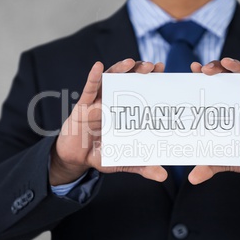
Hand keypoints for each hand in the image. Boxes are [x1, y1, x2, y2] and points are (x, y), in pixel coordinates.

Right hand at [50, 59, 166, 185]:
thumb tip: (163, 176)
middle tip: (152, 66)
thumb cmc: (101, 154)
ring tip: (131, 63)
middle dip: (140, 71)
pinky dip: (93, 77)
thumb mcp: (124, 160)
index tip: (162, 70)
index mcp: (125, 112)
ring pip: (109, 80)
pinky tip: (97, 66)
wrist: (77, 158)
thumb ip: (142, 166)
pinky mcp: (82, 107)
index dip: (151, 80)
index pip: (140, 91)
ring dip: (120, 69)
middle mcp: (113, 103)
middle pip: (127, 81)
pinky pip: (88, 90)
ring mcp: (98, 102)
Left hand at [188, 58, 239, 189]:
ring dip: (232, 67)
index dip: (200, 79)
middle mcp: (237, 102)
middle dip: (214, 69)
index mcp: (226, 111)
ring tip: (223, 62)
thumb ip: (211, 166)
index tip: (189, 71)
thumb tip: (192, 179)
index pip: (211, 90)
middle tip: (201, 69)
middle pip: (225, 78)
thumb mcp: (228, 160)